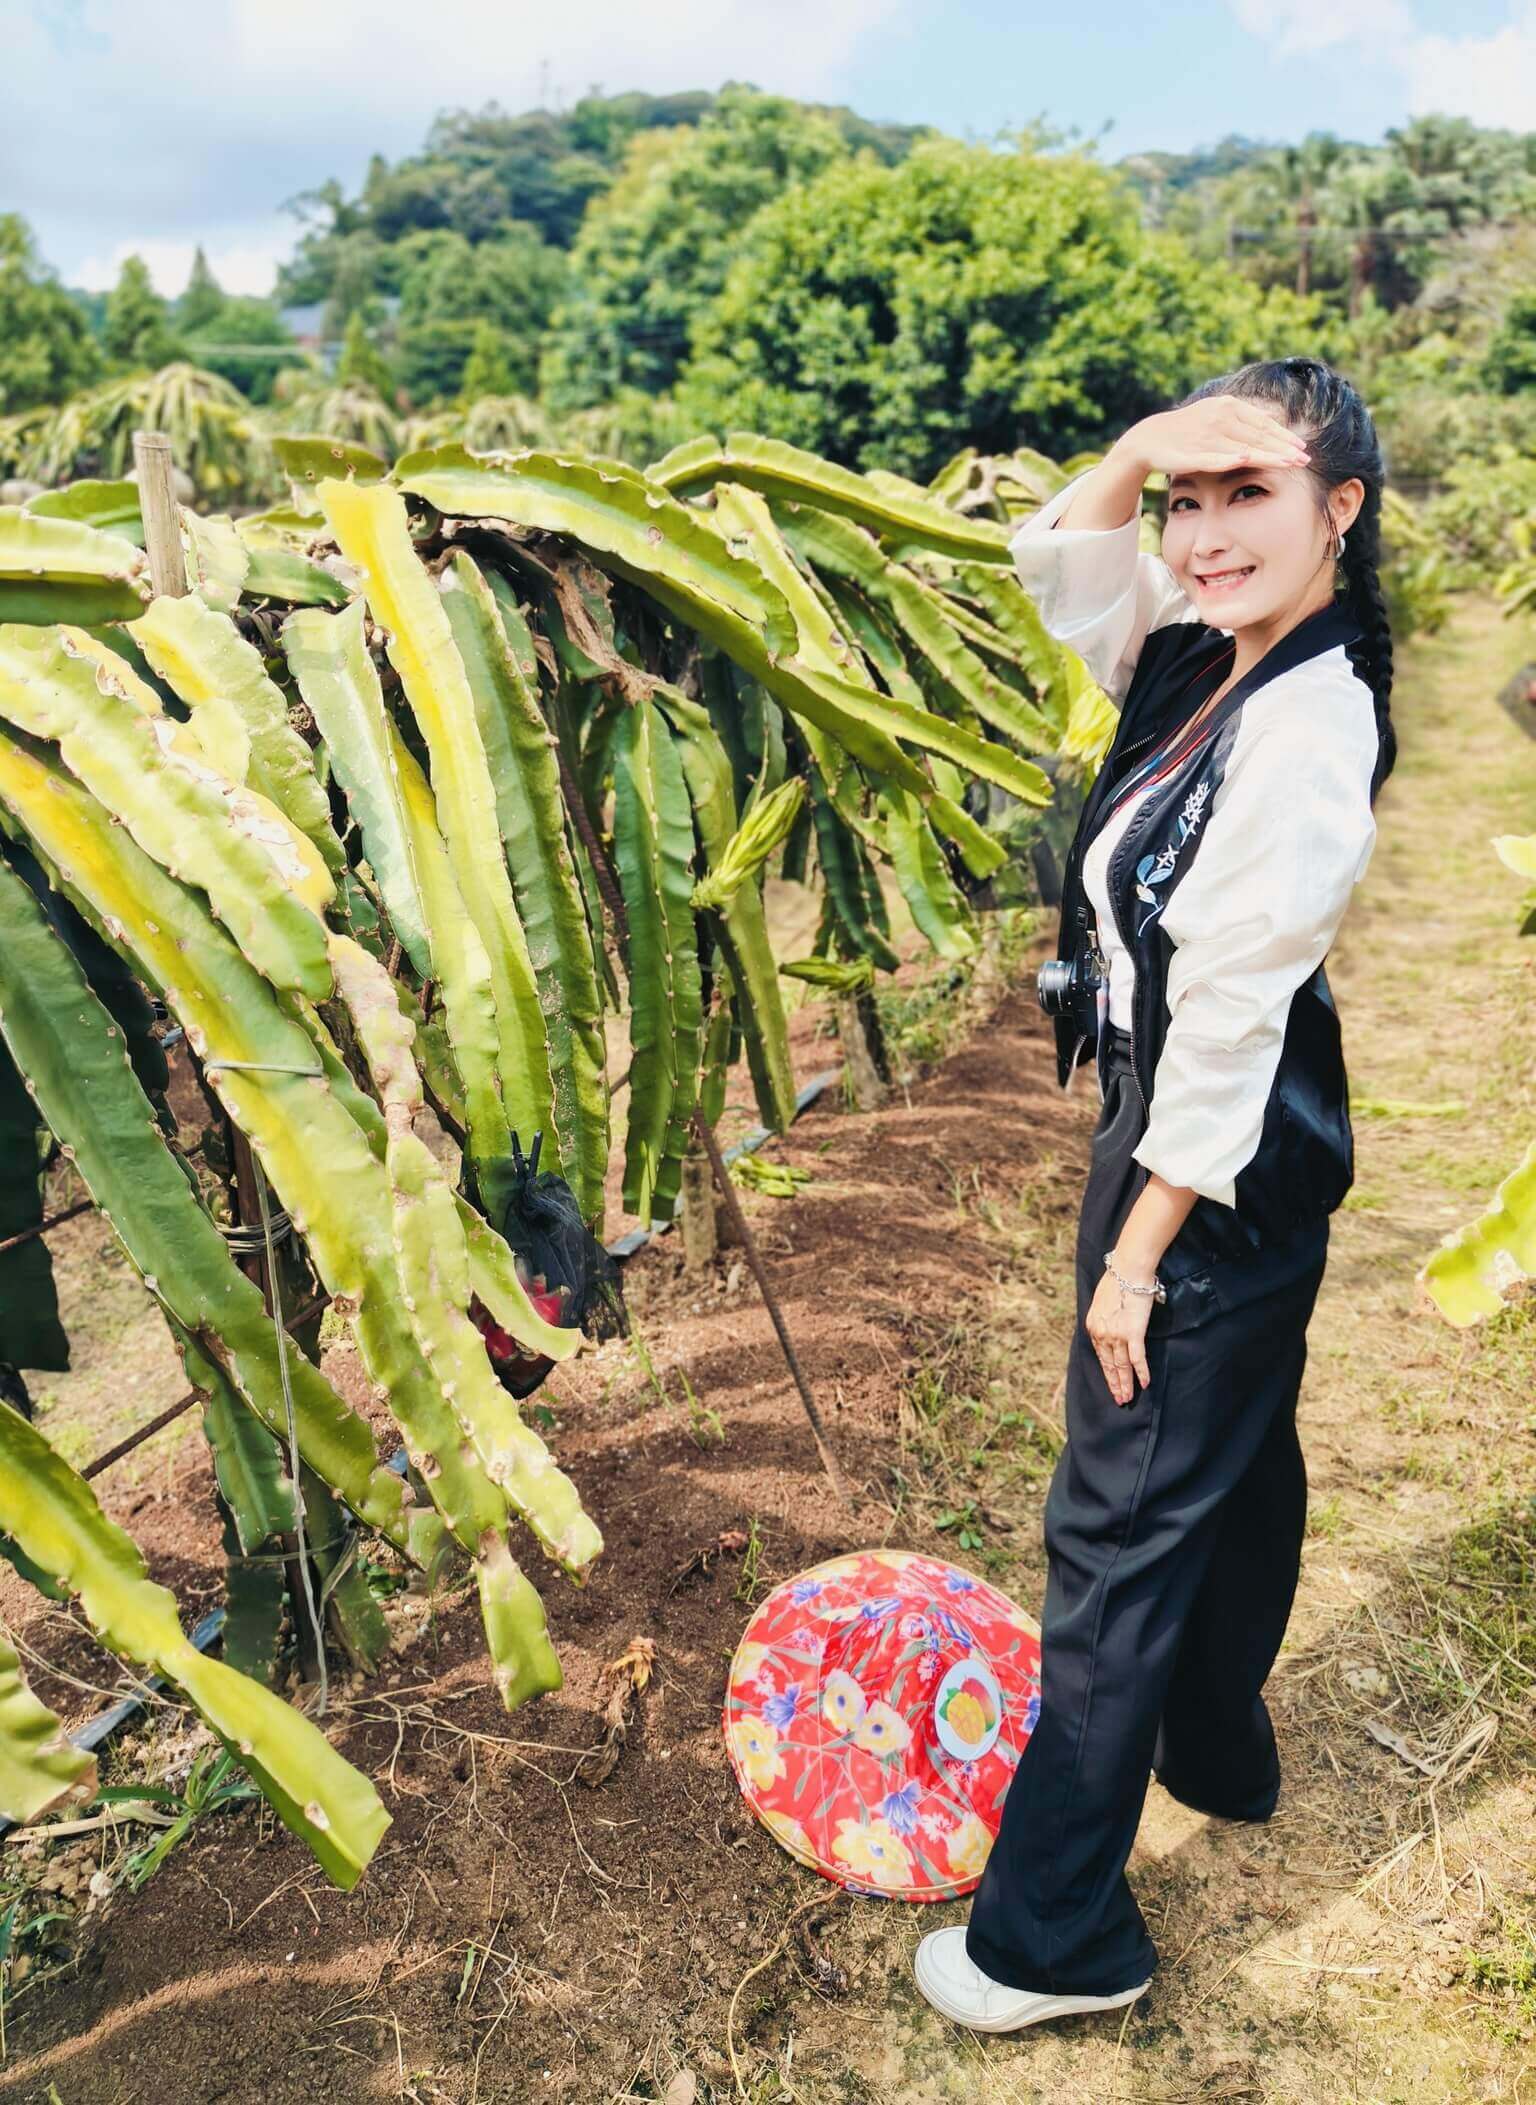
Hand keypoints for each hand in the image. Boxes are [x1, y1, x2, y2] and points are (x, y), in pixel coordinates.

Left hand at [1084, 1261, 1154, 1406]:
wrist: (1128, 1271)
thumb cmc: (1118, 1281)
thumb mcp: (1101, 1302)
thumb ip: (1104, 1318)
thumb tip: (1110, 1326)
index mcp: (1094, 1327)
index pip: (1101, 1356)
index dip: (1107, 1373)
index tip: (1111, 1385)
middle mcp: (1102, 1334)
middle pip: (1109, 1365)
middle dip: (1115, 1384)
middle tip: (1119, 1400)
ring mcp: (1117, 1335)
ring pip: (1121, 1366)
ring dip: (1125, 1384)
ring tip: (1128, 1398)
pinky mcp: (1133, 1333)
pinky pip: (1137, 1359)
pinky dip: (1141, 1373)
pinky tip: (1144, 1384)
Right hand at [1115, 398, 1309, 484]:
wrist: (1150, 438)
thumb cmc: (1188, 428)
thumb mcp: (1216, 414)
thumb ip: (1243, 417)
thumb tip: (1270, 416)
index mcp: (1228, 406)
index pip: (1262, 424)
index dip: (1283, 436)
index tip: (1301, 448)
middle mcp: (1219, 418)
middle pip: (1258, 437)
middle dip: (1283, 449)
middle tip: (1305, 459)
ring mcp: (1205, 436)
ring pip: (1243, 448)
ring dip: (1267, 456)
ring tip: (1288, 463)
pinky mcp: (1191, 454)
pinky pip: (1214, 459)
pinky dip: (1228, 458)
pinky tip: (1244, 460)